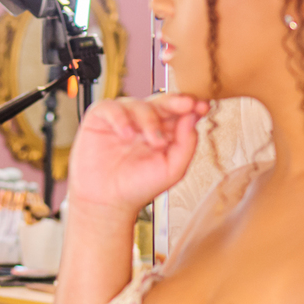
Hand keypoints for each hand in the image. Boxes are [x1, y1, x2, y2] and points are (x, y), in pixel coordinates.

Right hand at [67, 94, 208, 215]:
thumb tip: (193, 116)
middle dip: (176, 102)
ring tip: (152, 141)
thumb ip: (186, 144)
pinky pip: (111, 108)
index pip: (180, 111)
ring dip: (149, 120)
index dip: (191, 105)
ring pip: (139, 104)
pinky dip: (120, 118)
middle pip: (162, 101)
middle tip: (186, 104)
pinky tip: (126, 134)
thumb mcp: (172, 169)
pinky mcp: (101, 118)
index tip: (202, 106)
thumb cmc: (139, 186)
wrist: (108, 202)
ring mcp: (123, 118)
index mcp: (164, 131)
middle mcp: (144, 121)